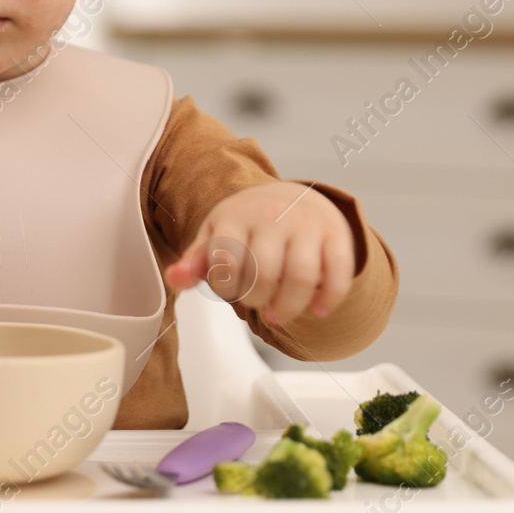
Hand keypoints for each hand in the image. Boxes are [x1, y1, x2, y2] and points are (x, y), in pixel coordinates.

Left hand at [162, 182, 354, 326]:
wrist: (291, 197)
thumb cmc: (247, 225)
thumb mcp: (216, 235)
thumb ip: (196, 261)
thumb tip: (174, 279)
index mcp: (235, 214)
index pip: (227, 262)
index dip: (228, 288)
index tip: (232, 291)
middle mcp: (272, 215)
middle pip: (264, 274)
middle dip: (257, 301)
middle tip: (257, 306)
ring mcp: (307, 224)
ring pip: (302, 276)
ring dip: (290, 307)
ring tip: (279, 315)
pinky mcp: (336, 234)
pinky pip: (339, 271)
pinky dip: (330, 298)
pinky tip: (319, 310)